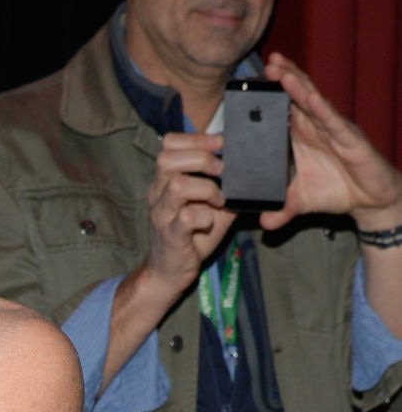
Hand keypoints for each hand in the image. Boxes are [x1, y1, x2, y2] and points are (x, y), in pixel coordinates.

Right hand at [142, 132, 235, 296]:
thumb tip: (254, 172)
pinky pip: (188, 218)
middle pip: (167, 159)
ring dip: (207, 189)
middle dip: (201, 159)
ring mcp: (162, 215)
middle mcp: (158, 195)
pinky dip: (206, 217)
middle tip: (221, 172)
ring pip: (177, 186)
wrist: (170, 272)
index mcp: (165, 182)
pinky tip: (210, 223)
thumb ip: (226, 188)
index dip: (195, 139)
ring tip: (219, 200)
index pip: (168, 145)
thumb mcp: (211, 207)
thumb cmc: (190, 237)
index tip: (219, 144)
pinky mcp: (171, 236)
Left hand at [260, 52, 401, 231]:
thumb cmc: (337, 191)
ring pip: (313, 102)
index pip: (283, 107)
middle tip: (268, 61)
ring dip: (297, 85)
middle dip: (283, 77)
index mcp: (301, 134)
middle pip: (297, 96)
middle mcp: (316, 126)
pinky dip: (322, 110)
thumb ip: (281, 209)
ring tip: (281, 70)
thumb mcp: (301, 202)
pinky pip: (333, 121)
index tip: (249, 80)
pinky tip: (311, 98)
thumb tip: (262, 222)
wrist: (370, 201)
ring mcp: (333, 130)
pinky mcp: (350, 139)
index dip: (270, 92)